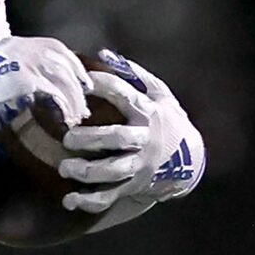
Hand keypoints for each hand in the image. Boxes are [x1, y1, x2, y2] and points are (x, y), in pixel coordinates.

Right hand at [0, 36, 90, 161]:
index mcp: (15, 44)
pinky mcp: (25, 78)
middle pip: (61, 61)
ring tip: (78, 117)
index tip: (84, 79)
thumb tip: (47, 88)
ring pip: (61, 76)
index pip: (54, 47)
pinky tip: (66, 117)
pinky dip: (63, 104)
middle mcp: (22, 47)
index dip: (73, 63)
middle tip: (86, 102)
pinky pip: (53, 91)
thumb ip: (21, 74)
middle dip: (77, 82)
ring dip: (73, 98)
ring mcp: (24, 61)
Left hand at [58, 55, 204, 217]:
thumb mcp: (160, 94)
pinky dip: (89, 201)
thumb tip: (104, 53)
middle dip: (92, 139)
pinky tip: (69, 200)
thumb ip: (134, 74)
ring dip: (87, 171)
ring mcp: (138, 165)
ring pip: (113, 171)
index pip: (126, 96)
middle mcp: (144, 140)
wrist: (190, 160)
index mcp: (149, 113)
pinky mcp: (132, 185)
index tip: (84, 82)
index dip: (105, 86)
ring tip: (65, 168)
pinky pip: (109, 197)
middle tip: (68, 138)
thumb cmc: (168, 120)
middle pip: (117, 138)